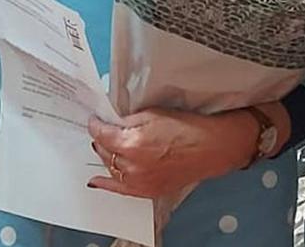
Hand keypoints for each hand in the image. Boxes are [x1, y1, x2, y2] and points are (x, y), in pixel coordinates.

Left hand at [87, 107, 258, 198]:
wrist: (209, 148)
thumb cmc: (185, 128)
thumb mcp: (152, 114)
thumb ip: (127, 120)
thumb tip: (110, 122)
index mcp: (130, 143)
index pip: (101, 133)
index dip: (96, 124)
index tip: (95, 119)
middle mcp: (131, 166)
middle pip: (104, 151)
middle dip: (102, 139)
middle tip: (103, 130)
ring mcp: (138, 181)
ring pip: (111, 168)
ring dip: (107, 156)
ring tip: (108, 147)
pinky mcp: (147, 190)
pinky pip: (120, 188)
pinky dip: (106, 183)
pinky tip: (96, 180)